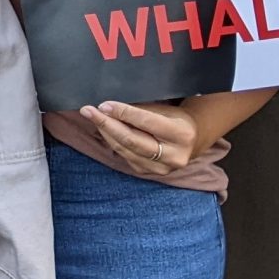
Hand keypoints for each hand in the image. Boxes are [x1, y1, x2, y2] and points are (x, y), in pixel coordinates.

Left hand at [78, 98, 201, 180]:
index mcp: (181, 135)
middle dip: (107, 124)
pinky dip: (112, 141)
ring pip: (125, 149)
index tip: (103, 105)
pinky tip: (104, 130)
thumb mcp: (164, 110)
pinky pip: (125, 156)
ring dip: (106, 132)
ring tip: (93, 117)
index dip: (123, 113)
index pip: (146, 122)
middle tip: (88, 111)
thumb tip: (110, 107)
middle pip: (132, 140)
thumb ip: (141, 110)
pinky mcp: (149, 173)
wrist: (190, 141)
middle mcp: (174, 155)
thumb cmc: (175, 119)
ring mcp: (161, 168)